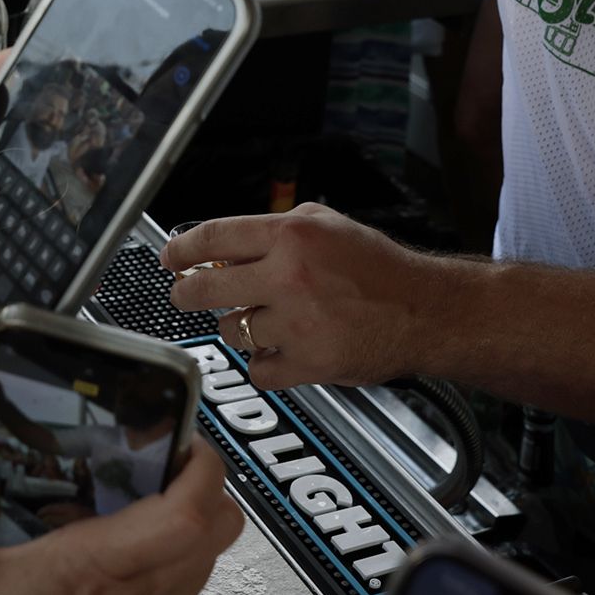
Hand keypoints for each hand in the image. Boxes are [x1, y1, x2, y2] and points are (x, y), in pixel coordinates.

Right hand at [0, 435, 241, 594]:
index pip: (192, 512)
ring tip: (135, 501)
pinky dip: (170, 560)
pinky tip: (117, 555)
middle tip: (159, 462)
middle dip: (203, 481)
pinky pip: (185, 589)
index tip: (179, 435)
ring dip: (189, 520)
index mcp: (100, 568)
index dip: (201, 464)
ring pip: (208, 556)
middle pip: (222, 526)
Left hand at [161, 203, 431, 388]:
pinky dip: (261, 363)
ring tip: (262, 321)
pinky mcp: (308, 364)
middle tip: (184, 294)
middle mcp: (290, 278)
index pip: (214, 238)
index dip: (182, 249)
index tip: (171, 258)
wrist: (423, 311)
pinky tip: (277, 350)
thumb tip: (226, 244)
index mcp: (292, 237)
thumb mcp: (327, 224)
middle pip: (205, 289)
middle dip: (186, 294)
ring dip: (237, 327)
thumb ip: (277, 228)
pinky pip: (257, 369)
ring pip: (231, 330)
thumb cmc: (379, 268)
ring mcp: (296, 324)